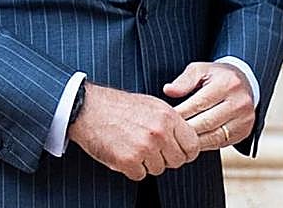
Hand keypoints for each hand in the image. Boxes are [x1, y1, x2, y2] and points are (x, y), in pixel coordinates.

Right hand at [67, 83, 199, 179]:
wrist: (89, 109)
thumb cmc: (121, 106)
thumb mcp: (153, 105)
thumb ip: (172, 122)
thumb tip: (187, 139)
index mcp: (168, 117)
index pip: (193, 145)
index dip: (186, 151)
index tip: (178, 151)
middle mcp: (159, 133)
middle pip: (177, 161)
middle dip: (166, 159)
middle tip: (153, 150)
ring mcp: (144, 148)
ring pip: (158, 170)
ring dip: (148, 163)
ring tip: (135, 147)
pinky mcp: (127, 161)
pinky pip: (140, 175)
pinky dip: (132, 169)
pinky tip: (124, 153)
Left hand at [164, 62, 255, 150]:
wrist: (244, 83)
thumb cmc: (218, 77)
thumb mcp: (201, 70)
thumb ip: (184, 80)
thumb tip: (168, 90)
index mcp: (228, 83)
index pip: (198, 104)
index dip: (180, 113)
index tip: (165, 119)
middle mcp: (240, 101)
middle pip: (205, 122)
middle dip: (184, 129)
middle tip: (167, 133)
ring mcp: (244, 118)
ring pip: (213, 136)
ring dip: (192, 140)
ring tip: (176, 139)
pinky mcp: (244, 131)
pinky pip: (219, 143)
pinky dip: (203, 144)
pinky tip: (191, 143)